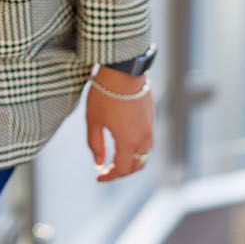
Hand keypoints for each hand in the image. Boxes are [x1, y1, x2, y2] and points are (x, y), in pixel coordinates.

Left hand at [85, 65, 153, 182]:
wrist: (124, 69)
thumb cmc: (105, 93)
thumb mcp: (93, 120)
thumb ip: (96, 144)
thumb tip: (99, 162)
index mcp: (128, 141)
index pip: (122, 169)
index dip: (110, 176)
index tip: (98, 176)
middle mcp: (143, 137)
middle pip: (138, 165)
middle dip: (123, 172)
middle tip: (109, 170)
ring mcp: (150, 126)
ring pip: (145, 153)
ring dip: (133, 160)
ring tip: (117, 157)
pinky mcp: (151, 115)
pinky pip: (148, 139)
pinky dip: (138, 147)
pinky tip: (125, 139)